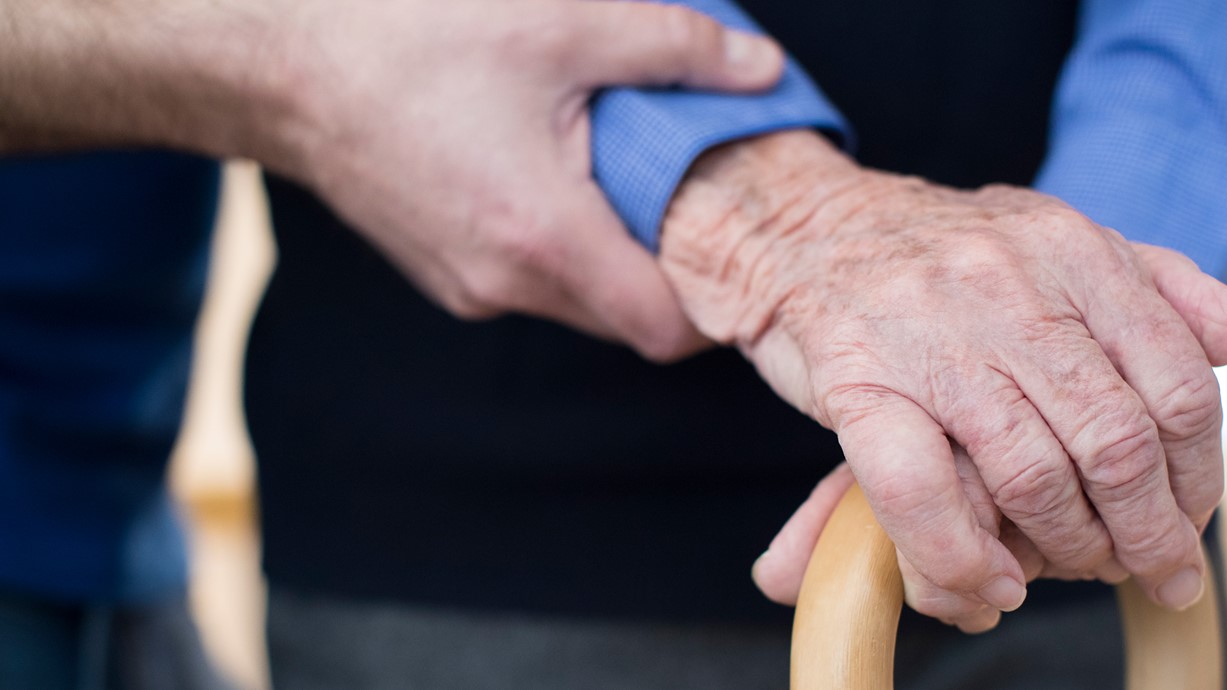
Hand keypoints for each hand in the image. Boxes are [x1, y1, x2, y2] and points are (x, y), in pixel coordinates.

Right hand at [274, 0, 783, 359]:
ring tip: (624, 171)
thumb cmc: (406, 41)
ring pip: (579, 299)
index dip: (717, 304)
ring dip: (612, 250)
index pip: (666, 331)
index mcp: (544, 238)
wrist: (279, 67)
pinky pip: (531, 280)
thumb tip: (763, 69)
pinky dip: (562, 242)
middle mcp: (505, 286)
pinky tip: (560, 171)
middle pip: (627, 317)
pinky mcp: (443, 273)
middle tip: (693, 192)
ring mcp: (468, 288)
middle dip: (669, 266)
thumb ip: (676, 48)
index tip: (740, 250)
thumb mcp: (561, 23)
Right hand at [658, 131, 1226, 630]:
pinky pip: (923, 492)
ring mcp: (932, 337)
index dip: (1198, 469)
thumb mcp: (1056, 238)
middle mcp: (1010, 287)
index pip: (1176, 379)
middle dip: (1151, 531)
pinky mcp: (859, 384)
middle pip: (1116, 439)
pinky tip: (993, 583)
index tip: (1190, 517)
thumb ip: (1158, 282)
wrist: (804, 227)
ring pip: (1032, 475)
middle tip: (1157, 572)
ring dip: (1069, 550)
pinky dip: (964, 556)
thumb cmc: (939, 253)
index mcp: (1073, 250)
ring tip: (1076, 572)